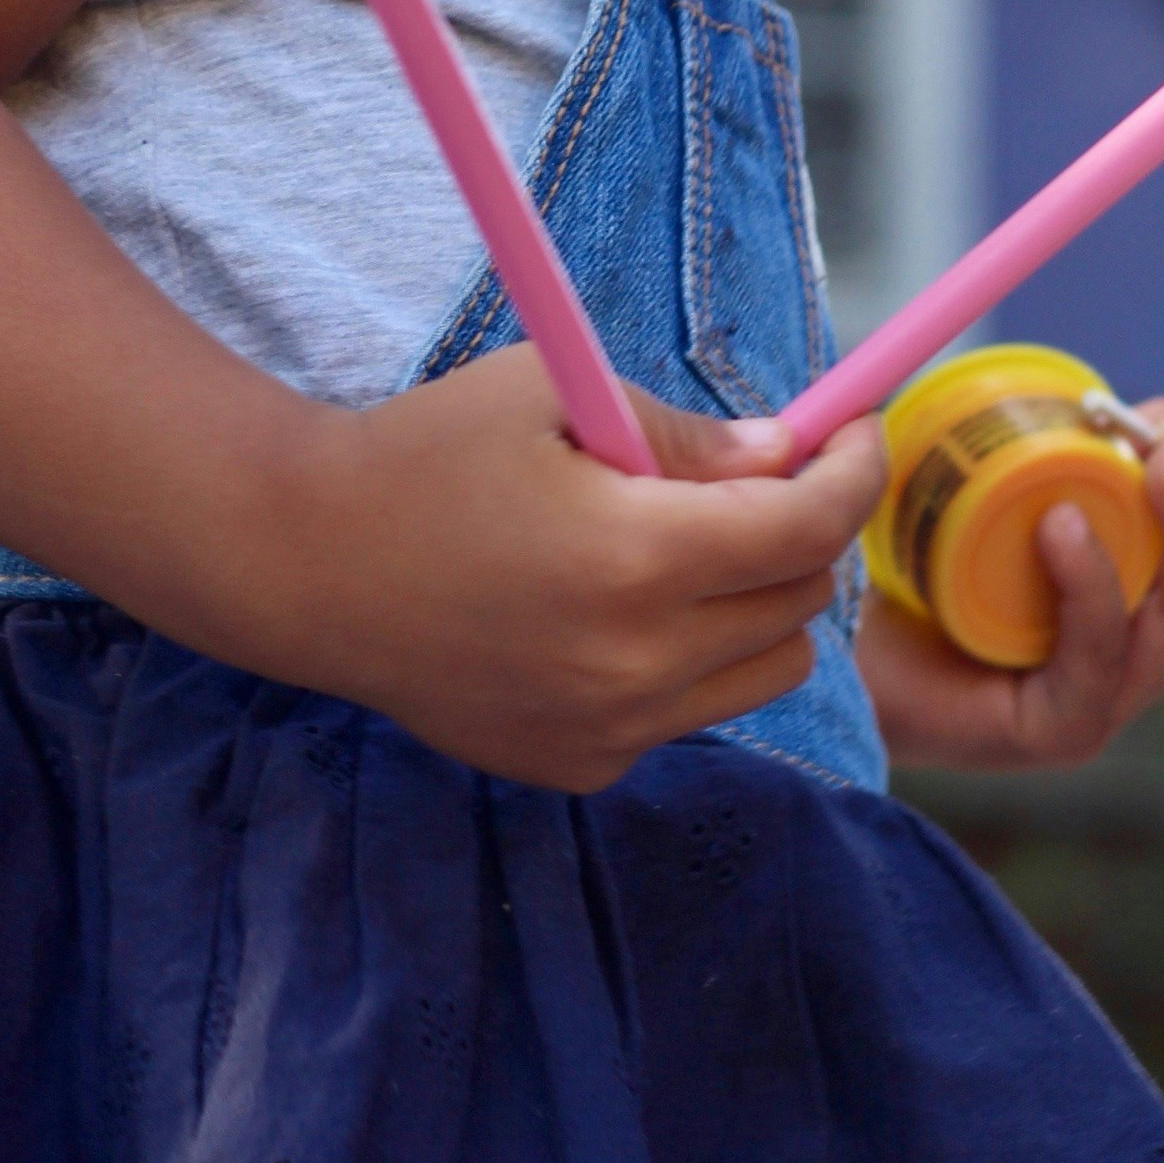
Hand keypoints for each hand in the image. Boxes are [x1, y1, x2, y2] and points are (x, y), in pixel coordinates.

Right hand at [284, 349, 886, 795]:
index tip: (856, 428)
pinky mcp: (580, 767)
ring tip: (680, 546)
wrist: (307, 565)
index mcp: (638, 560)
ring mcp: (610, 731)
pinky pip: (689, 714)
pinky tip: (608, 611)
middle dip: (801, 526)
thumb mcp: (555, 395)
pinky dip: (687, 661)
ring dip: (757, 603)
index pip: (809, 527)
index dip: (854, 468)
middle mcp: (638, 665)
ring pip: (766, 671)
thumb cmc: (427, 456)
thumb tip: (788, 458)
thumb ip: (685, 435)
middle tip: (757, 474)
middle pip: (801, 602)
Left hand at [854, 403, 1163, 773]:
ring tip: (1153, 461)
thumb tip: (1140, 411)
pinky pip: (1093, 661)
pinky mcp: (1047, 728)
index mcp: (1152, 615)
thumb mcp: (1019, 494)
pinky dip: (1091, 587)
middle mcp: (1142, 665)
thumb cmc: (928, 566)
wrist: (835, 644)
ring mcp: (1101, 702)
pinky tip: (1062, 526)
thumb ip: (1078, 456)